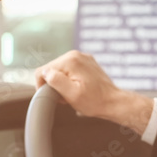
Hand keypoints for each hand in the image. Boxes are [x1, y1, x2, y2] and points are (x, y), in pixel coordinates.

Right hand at [34, 51, 152, 133]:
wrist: (113, 102)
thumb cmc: (94, 101)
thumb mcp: (72, 95)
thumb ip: (56, 81)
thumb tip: (45, 72)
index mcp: (70, 60)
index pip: (43, 70)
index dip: (43, 86)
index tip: (53, 97)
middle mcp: (75, 54)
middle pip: (51, 69)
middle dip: (54, 84)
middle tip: (65, 97)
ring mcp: (82, 57)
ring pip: (60, 70)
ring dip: (61, 83)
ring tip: (72, 94)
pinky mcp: (86, 62)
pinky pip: (69, 70)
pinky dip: (69, 80)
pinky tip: (77, 89)